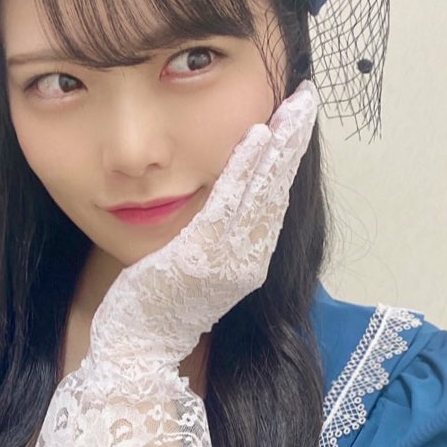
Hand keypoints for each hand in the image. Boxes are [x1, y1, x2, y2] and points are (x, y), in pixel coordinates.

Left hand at [89, 79, 319, 369]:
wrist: (138, 350)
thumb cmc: (158, 307)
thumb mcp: (194, 267)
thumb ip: (214, 236)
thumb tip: (223, 196)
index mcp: (247, 262)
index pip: (273, 200)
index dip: (288, 157)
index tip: (298, 116)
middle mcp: (246, 262)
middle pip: (276, 191)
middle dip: (293, 141)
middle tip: (308, 96)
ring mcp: (226, 262)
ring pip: (260, 193)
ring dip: (279, 146)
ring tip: (294, 106)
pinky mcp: (199, 259)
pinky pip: (226, 206)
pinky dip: (243, 170)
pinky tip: (255, 137)